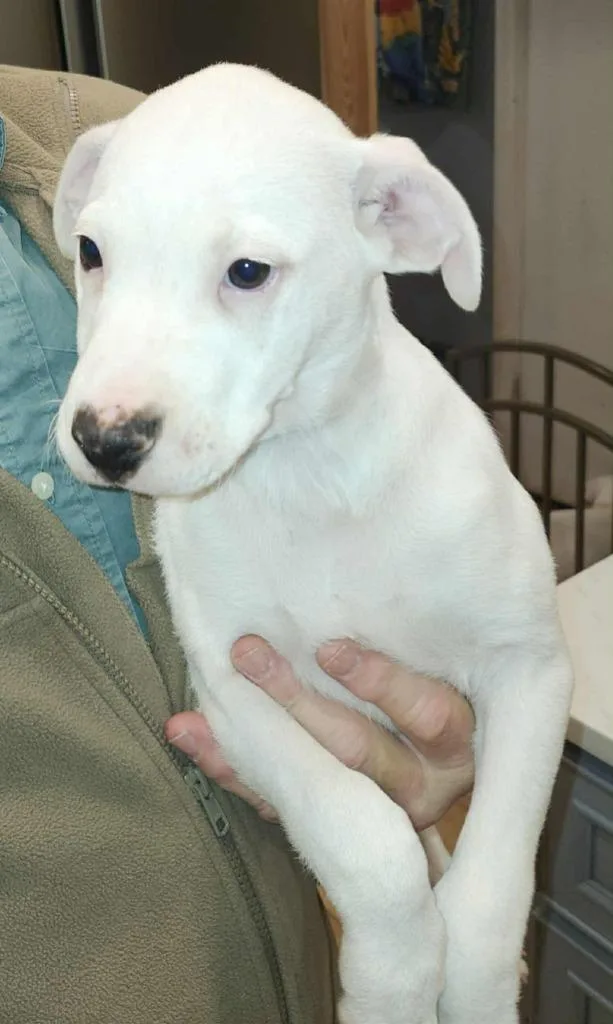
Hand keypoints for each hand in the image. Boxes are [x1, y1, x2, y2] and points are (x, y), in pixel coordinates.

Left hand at [165, 638, 473, 828]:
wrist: (437, 757)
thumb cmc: (442, 679)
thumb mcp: (446, 656)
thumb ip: (415, 630)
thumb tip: (387, 554)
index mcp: (454, 739)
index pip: (426, 713)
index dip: (379, 683)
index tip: (328, 649)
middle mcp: (421, 782)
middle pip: (357, 748)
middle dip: (297, 702)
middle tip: (250, 655)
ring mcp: (377, 810)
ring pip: (314, 780)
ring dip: (253, 741)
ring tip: (207, 706)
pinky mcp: (335, 822)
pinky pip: (279, 800)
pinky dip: (234, 768)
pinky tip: (192, 736)